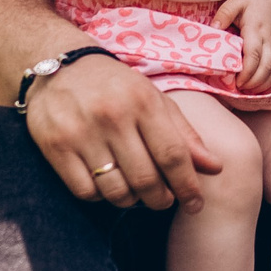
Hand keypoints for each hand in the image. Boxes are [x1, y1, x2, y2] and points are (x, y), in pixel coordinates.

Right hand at [24, 50, 220, 211]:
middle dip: (160, 199)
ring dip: (131, 200)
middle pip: (145, 179)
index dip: (188, 186)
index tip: (196, 205)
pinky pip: (85, 191)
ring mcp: (81, 133)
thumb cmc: (116, 86)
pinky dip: (100, 196)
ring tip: (135, 192)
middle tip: (163, 200)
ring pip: (115, 190)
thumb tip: (215, 168)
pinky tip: (105, 183)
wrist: (60, 66)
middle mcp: (112, 116)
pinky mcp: (55, 147)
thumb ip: (184, 134)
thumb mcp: (154, 99)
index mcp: (143, 101)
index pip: (173, 155)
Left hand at [214, 0, 270, 92]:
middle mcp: (269, 39)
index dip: (246, 72)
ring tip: (250, 91)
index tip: (236, 81)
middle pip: (266, 67)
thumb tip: (213, 28)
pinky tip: (266, 88)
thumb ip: (224, 14)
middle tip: (240, 89)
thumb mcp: (235, 1)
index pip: (254, 55)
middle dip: (254, 82)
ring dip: (264, 84)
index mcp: (255, 29)